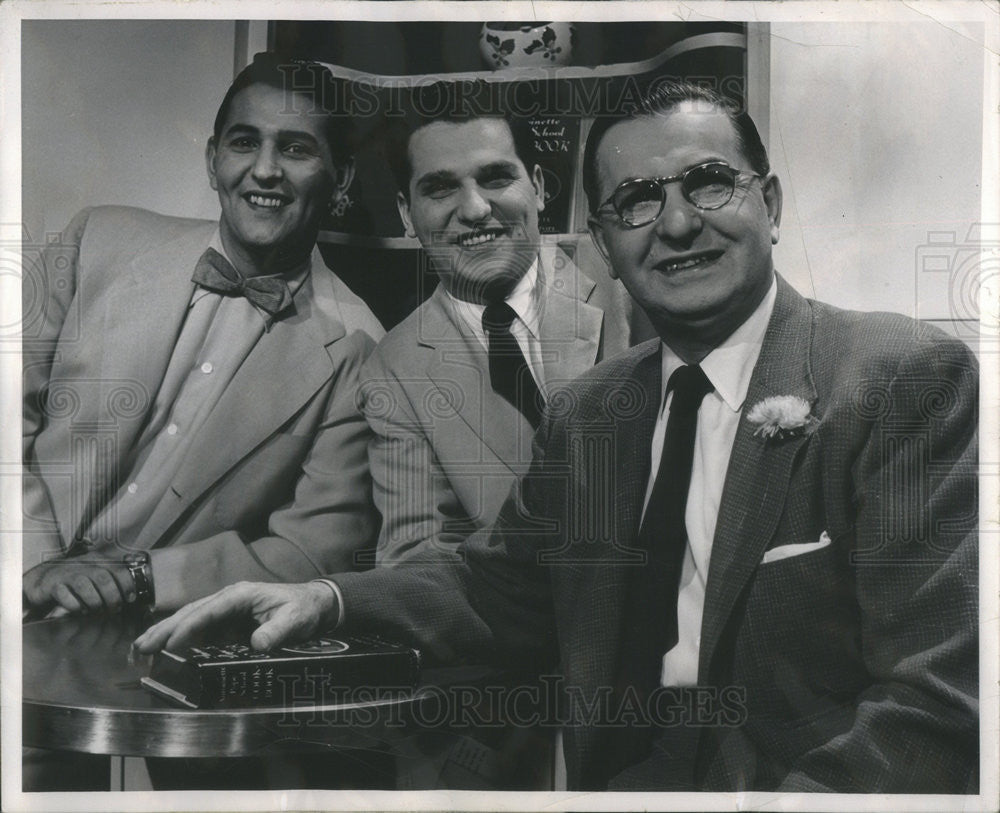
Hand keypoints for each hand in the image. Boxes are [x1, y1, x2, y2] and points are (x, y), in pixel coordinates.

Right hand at [23, 556, 134, 614]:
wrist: (44, 580)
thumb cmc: (76, 580)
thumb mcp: (96, 575)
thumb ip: (113, 580)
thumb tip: (132, 596)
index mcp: (98, 560)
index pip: (118, 569)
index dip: (127, 585)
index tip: (130, 598)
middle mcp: (83, 564)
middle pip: (103, 579)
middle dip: (112, 597)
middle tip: (114, 609)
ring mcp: (66, 573)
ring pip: (85, 586)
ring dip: (94, 603)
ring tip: (97, 611)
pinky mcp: (52, 585)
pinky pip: (65, 596)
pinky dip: (75, 606)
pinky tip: (80, 611)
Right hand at [132, 581, 337, 653]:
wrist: (313, 604)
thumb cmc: (304, 609)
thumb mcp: (296, 619)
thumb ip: (277, 630)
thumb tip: (258, 643)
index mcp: (241, 594)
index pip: (210, 609)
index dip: (190, 626)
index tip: (173, 642)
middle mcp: (228, 599)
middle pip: (191, 612)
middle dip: (165, 629)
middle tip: (141, 647)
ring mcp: (224, 610)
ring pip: (188, 619)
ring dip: (164, 633)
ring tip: (139, 649)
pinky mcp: (224, 622)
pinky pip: (197, 630)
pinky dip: (176, 639)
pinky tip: (161, 651)